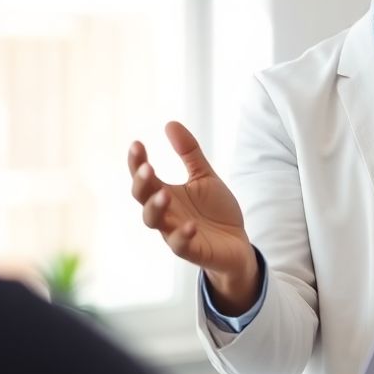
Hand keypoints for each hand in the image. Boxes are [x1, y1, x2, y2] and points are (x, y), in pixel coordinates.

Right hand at [128, 121, 259, 314]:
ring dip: (156, 207)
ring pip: (155, 222)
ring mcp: (175, 232)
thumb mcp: (204, 177)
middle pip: (142, 198)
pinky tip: (190, 225)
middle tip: (147, 168)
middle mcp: (166, 213)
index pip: (144, 177)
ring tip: (164, 194)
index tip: (137, 143)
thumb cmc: (215, 212)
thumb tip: (169, 123)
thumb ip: (189, 153)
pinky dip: (182, 235)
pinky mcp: (191, 250)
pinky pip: (180, 245)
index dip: (137, 162)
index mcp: (166, 193)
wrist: (237, 245)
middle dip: (142, 183)